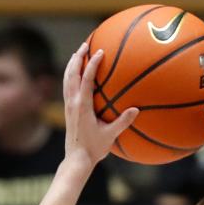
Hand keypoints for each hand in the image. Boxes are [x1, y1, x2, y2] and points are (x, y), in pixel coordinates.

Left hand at [63, 44, 138, 168]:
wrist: (76, 160)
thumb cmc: (94, 149)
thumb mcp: (110, 135)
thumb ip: (123, 121)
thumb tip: (136, 109)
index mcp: (82, 106)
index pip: (86, 80)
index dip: (92, 64)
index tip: (100, 52)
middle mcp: (73, 103)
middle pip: (72, 74)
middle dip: (78, 58)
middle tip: (85, 44)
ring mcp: (68, 106)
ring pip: (66, 79)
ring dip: (72, 64)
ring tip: (78, 53)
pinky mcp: (67, 110)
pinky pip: (67, 87)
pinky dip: (70, 76)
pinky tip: (76, 73)